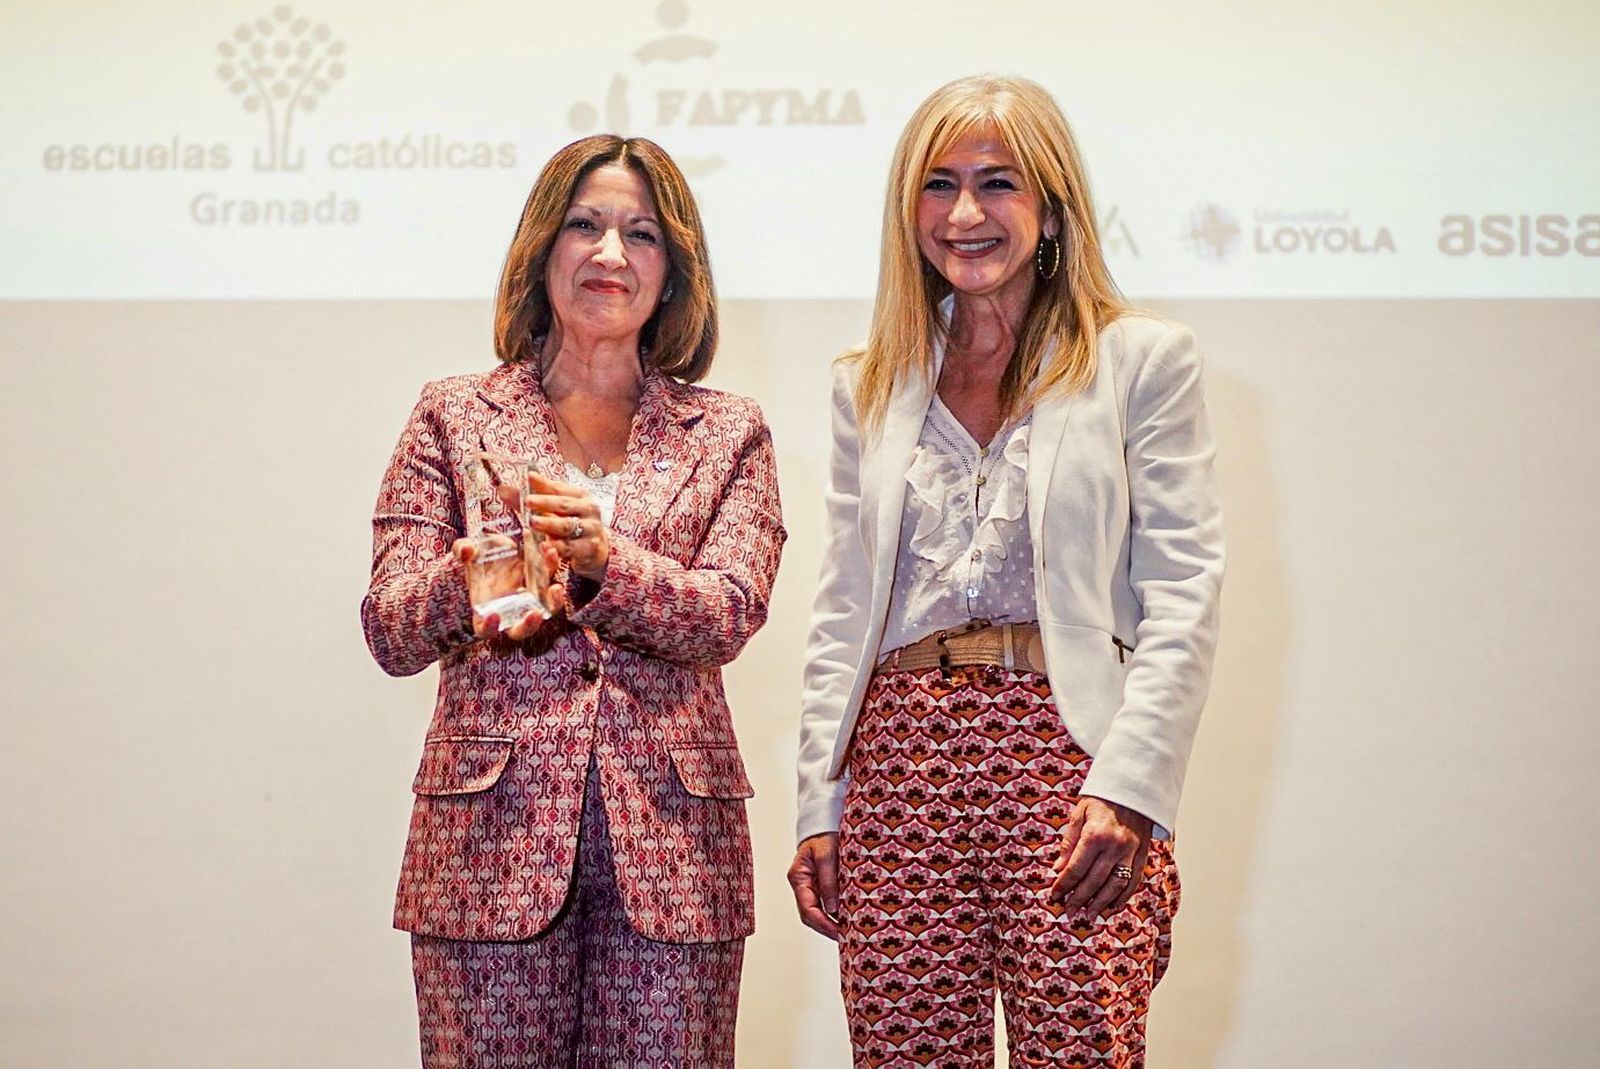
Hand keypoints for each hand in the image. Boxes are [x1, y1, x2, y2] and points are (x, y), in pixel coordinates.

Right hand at [452, 536, 566, 640]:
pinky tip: (550, 553)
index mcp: (485, 611)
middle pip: (521, 630)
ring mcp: (528, 600)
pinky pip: (550, 580)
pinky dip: (552, 568)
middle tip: (535, 614)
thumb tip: (467, 550)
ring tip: (556, 588)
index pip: (485, 630)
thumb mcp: (466, 552)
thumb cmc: (476, 558)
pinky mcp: (541, 582)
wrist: (495, 548)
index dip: (489, 628)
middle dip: (529, 625)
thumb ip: (463, 551)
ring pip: (545, 609)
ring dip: (553, 602)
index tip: (493, 616)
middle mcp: (509, 611)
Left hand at [505, 471, 610, 581]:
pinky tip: (545, 546)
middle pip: (564, 505)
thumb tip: (502, 489)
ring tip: (533, 522)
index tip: (529, 478)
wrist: (596, 549)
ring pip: (567, 526)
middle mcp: (588, 510)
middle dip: (545, 503)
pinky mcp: (590, 549)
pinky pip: (571, 548)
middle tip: (528, 501)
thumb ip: (531, 501)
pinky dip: (557, 547)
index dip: (544, 484)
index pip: (559, 488)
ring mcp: (590, 530)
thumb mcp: (555, 511)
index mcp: (580, 496)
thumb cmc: (571, 524)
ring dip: (549, 524)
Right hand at [788, 832, 840, 940]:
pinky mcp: (821, 883)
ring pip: (818, 911)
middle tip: (846, 939)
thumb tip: (832, 909)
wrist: (826, 820)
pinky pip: (825, 903)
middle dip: (827, 928)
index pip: (807, 909)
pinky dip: (835, 913)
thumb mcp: (827, 854)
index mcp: (798, 877)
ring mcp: (810, 885)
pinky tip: (848, 918)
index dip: (823, 924)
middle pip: (810, 915)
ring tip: (849, 933)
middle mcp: (802, 884)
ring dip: (831, 923)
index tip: (839, 933)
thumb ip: (828, 880)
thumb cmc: (824, 833)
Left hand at [1050, 797, 1152, 914]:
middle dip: (1079, 898)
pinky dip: (1123, 896)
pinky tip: (1112, 905)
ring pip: (1115, 885)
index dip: (1064, 884)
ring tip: (1089, 915)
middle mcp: (1114, 846)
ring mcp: (1130, 852)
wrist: (1132, 789)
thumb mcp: (1078, 815)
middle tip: (1069, 911)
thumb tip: (1057, 869)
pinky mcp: (1142, 855)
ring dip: (1101, 903)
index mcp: (1094, 835)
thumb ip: (1068, 843)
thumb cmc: (1102, 800)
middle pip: (1094, 881)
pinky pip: (1133, 881)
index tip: (1055, 895)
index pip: (1075, 868)